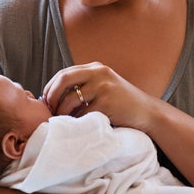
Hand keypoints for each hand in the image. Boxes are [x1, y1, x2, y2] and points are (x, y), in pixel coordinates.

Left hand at [42, 63, 158, 130]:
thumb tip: (51, 97)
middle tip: (49, 111)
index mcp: (95, 68)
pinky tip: (78, 125)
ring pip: (70, 99)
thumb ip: (83, 86)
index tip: (46, 102)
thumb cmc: (120, 104)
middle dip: (51, 97)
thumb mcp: (102, 87)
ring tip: (62, 121)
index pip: (63, 73)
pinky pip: (82, 113)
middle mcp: (99, 73)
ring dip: (61, 112)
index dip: (50, 88)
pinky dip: (76, 121)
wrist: (147, 113)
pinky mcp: (107, 101)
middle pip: (63, 80)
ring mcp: (104, 86)